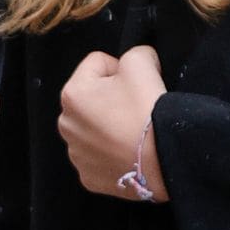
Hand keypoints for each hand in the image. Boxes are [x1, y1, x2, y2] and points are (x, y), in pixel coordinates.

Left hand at [58, 45, 167, 201]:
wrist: (162, 157)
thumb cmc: (146, 109)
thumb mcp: (142, 62)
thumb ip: (134, 53)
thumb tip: (137, 62)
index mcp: (72, 93)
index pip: (98, 63)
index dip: (121, 68)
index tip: (136, 84)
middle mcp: (66, 124)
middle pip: (92, 97)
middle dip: (110, 97)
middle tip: (135, 107)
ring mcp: (76, 154)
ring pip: (93, 127)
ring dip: (108, 125)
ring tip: (132, 130)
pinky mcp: (88, 177)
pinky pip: (98, 155)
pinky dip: (111, 151)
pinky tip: (128, 151)